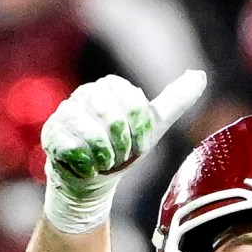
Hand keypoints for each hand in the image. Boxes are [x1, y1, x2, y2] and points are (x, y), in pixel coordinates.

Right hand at [40, 70, 205, 233]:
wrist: (95, 176)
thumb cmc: (124, 147)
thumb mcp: (153, 125)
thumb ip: (175, 100)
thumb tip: (200, 75)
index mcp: (110, 87)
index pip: (133, 102)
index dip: (140, 130)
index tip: (138, 144)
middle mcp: (85, 94)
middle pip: (112, 117)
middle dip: (123, 145)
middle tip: (122, 155)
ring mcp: (65, 113)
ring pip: (91, 133)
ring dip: (106, 156)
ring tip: (106, 161)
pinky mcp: (51, 135)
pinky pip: (71, 147)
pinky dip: (86, 163)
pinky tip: (89, 166)